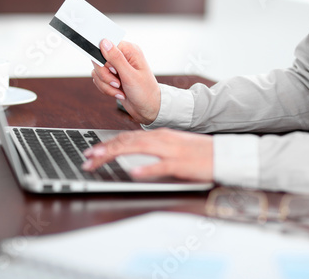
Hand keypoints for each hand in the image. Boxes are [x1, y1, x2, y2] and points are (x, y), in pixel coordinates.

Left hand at [82, 128, 213, 181]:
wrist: (222, 154)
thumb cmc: (198, 153)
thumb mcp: (172, 147)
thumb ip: (154, 149)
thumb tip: (134, 157)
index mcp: (159, 135)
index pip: (127, 137)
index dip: (107, 144)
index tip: (92, 151)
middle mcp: (161, 139)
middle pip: (127, 141)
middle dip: (104, 149)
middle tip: (87, 157)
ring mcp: (170, 150)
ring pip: (137, 149)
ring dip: (115, 154)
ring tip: (99, 160)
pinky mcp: (180, 164)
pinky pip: (160, 166)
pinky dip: (145, 169)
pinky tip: (133, 173)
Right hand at [91, 39, 160, 124]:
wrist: (147, 109)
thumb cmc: (145, 92)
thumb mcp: (130, 75)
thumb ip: (116, 58)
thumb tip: (104, 42)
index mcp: (129, 50)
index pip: (106, 45)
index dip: (105, 59)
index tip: (114, 70)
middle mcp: (122, 56)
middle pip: (98, 59)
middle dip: (105, 75)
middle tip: (117, 83)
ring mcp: (116, 67)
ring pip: (97, 71)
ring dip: (106, 84)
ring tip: (119, 89)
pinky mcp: (111, 77)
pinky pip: (98, 79)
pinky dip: (106, 88)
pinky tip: (118, 93)